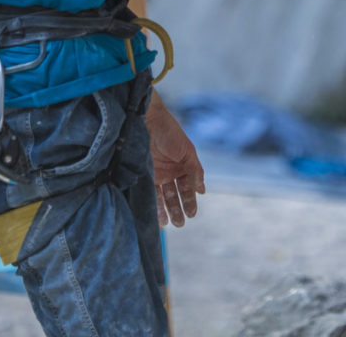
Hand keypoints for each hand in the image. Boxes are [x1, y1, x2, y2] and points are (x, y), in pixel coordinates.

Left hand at [145, 93, 205, 226]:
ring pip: (162, 197)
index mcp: (183, 166)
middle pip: (175, 195)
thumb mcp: (187, 152)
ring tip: (167, 224)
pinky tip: (154, 215)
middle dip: (178, 209)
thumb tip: (202, 191)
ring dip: (165, 210)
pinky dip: (152, 204)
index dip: (190, 201)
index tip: (192, 214)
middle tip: (180, 224)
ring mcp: (156, 173)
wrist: (147, 120)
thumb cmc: (170, 132)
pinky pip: (149, 192)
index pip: (188, 188)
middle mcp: (170, 172)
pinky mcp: (143, 174)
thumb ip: (195, 171)